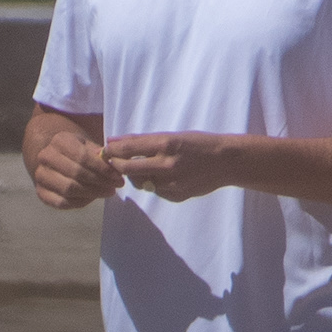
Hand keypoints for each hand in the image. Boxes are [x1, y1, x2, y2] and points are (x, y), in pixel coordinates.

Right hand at [20, 111, 118, 210]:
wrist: (58, 158)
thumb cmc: (79, 151)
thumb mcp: (90, 146)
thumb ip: (100, 155)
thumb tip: (113, 163)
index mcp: (59, 141)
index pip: (82, 157)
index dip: (102, 169)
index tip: (118, 177)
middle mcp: (46, 157)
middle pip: (76, 173)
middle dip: (99, 182)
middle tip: (115, 187)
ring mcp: (41, 175)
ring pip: (68, 189)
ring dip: (92, 193)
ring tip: (107, 192)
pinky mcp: (41, 192)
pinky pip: (62, 202)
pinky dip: (80, 202)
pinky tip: (92, 198)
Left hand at [101, 131, 251, 201]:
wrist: (225, 162)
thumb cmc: (199, 144)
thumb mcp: (173, 136)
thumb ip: (145, 141)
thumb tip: (117, 141)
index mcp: (166, 143)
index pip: (129, 148)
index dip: (113, 149)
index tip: (105, 149)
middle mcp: (167, 164)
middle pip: (128, 168)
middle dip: (117, 165)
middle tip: (113, 161)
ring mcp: (171, 183)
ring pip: (140, 182)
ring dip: (135, 175)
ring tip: (142, 167)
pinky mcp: (175, 196)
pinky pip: (154, 191)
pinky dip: (152, 183)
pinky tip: (162, 176)